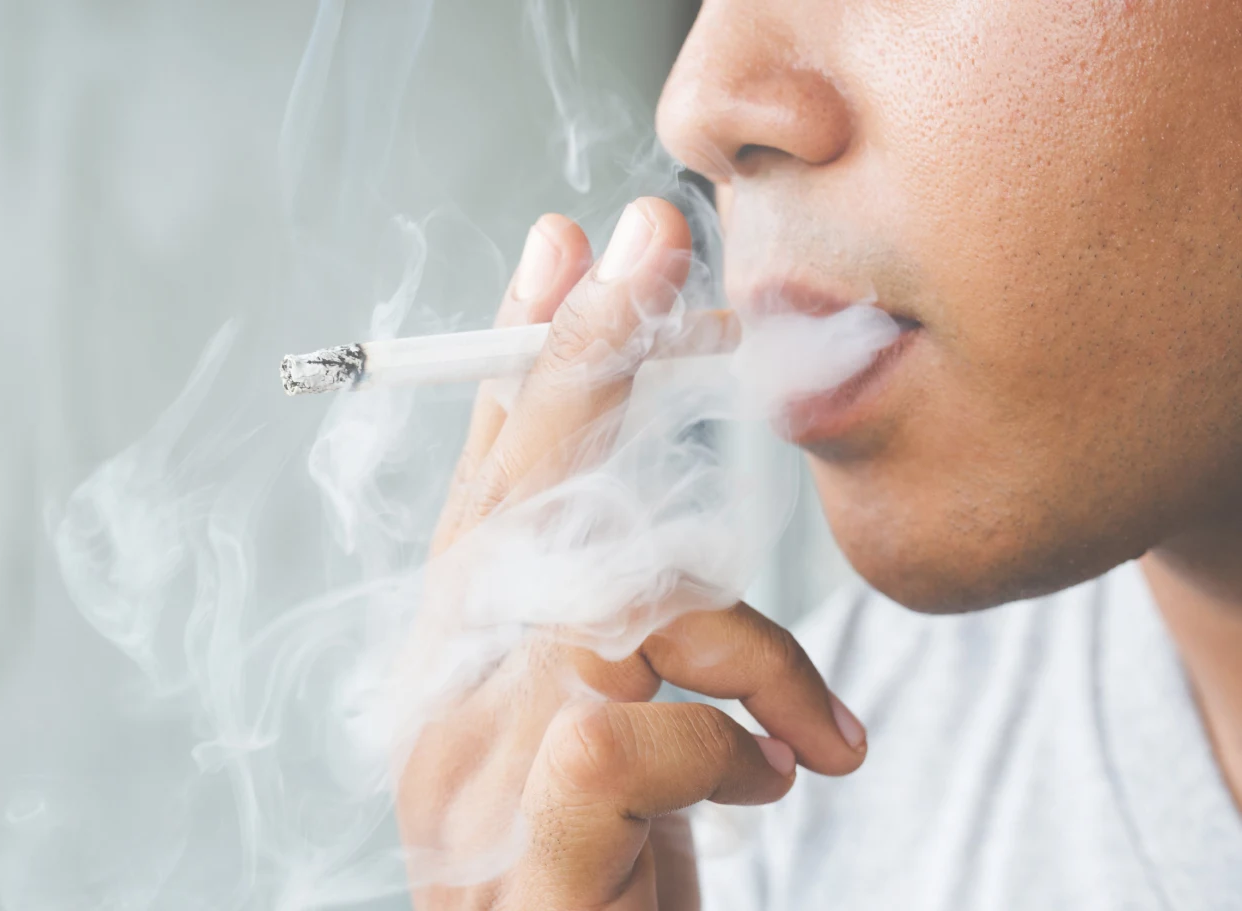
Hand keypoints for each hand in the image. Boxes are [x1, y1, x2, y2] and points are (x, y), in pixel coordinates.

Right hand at [397, 198, 867, 910]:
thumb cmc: (621, 868)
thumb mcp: (621, 724)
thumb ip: (618, 619)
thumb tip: (660, 517)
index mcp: (457, 664)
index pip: (481, 482)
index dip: (526, 361)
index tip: (568, 250)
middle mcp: (437, 708)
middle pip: (511, 503)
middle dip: (587, 364)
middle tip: (651, 245)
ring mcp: (466, 786)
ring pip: (593, 613)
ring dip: (731, 643)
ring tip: (804, 724)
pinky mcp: (526, 868)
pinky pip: (612, 738)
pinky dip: (716, 748)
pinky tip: (763, 784)